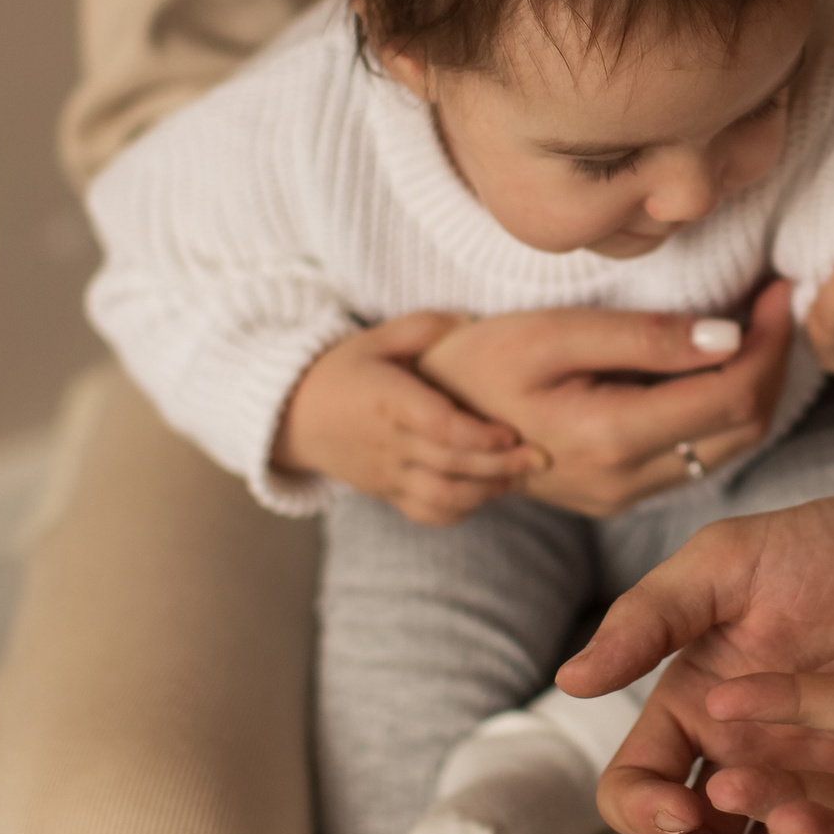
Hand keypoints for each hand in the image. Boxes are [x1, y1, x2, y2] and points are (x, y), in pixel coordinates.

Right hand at [272, 311, 539, 524]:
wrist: (294, 416)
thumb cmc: (345, 369)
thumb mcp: (378, 337)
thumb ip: (425, 327)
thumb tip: (472, 321)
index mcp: (386, 400)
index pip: (436, 426)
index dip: (477, 434)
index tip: (511, 432)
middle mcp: (387, 443)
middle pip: (448, 463)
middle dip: (498, 465)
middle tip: (540, 458)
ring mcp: (387, 473)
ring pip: (441, 496)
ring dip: (485, 491)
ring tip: (518, 476)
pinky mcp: (388, 493)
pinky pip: (427, 513)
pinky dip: (461, 510)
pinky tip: (488, 492)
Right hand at [420, 281, 795, 517]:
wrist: (424, 419)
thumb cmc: (482, 361)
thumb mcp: (556, 332)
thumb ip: (645, 337)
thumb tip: (730, 337)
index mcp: (610, 438)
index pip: (731, 395)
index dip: (769, 343)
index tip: (780, 291)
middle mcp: (623, 481)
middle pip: (742, 428)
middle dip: (771, 364)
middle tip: (777, 304)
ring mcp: (620, 496)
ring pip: (726, 449)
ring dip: (751, 388)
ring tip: (757, 327)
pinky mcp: (616, 496)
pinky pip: (694, 457)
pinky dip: (720, 412)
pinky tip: (717, 365)